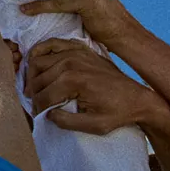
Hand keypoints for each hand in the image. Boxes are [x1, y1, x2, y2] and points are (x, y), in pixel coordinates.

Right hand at [23, 40, 167, 135]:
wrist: (137, 97)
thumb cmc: (117, 113)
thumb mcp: (94, 126)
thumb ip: (67, 122)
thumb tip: (47, 114)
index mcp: (73, 82)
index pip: (43, 96)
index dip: (37, 108)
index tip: (38, 116)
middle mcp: (70, 63)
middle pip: (37, 78)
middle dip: (32, 93)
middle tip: (34, 103)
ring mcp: (74, 52)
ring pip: (38, 60)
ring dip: (32, 75)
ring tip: (34, 88)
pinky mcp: (79, 48)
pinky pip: (51, 44)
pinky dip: (40, 51)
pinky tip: (37, 62)